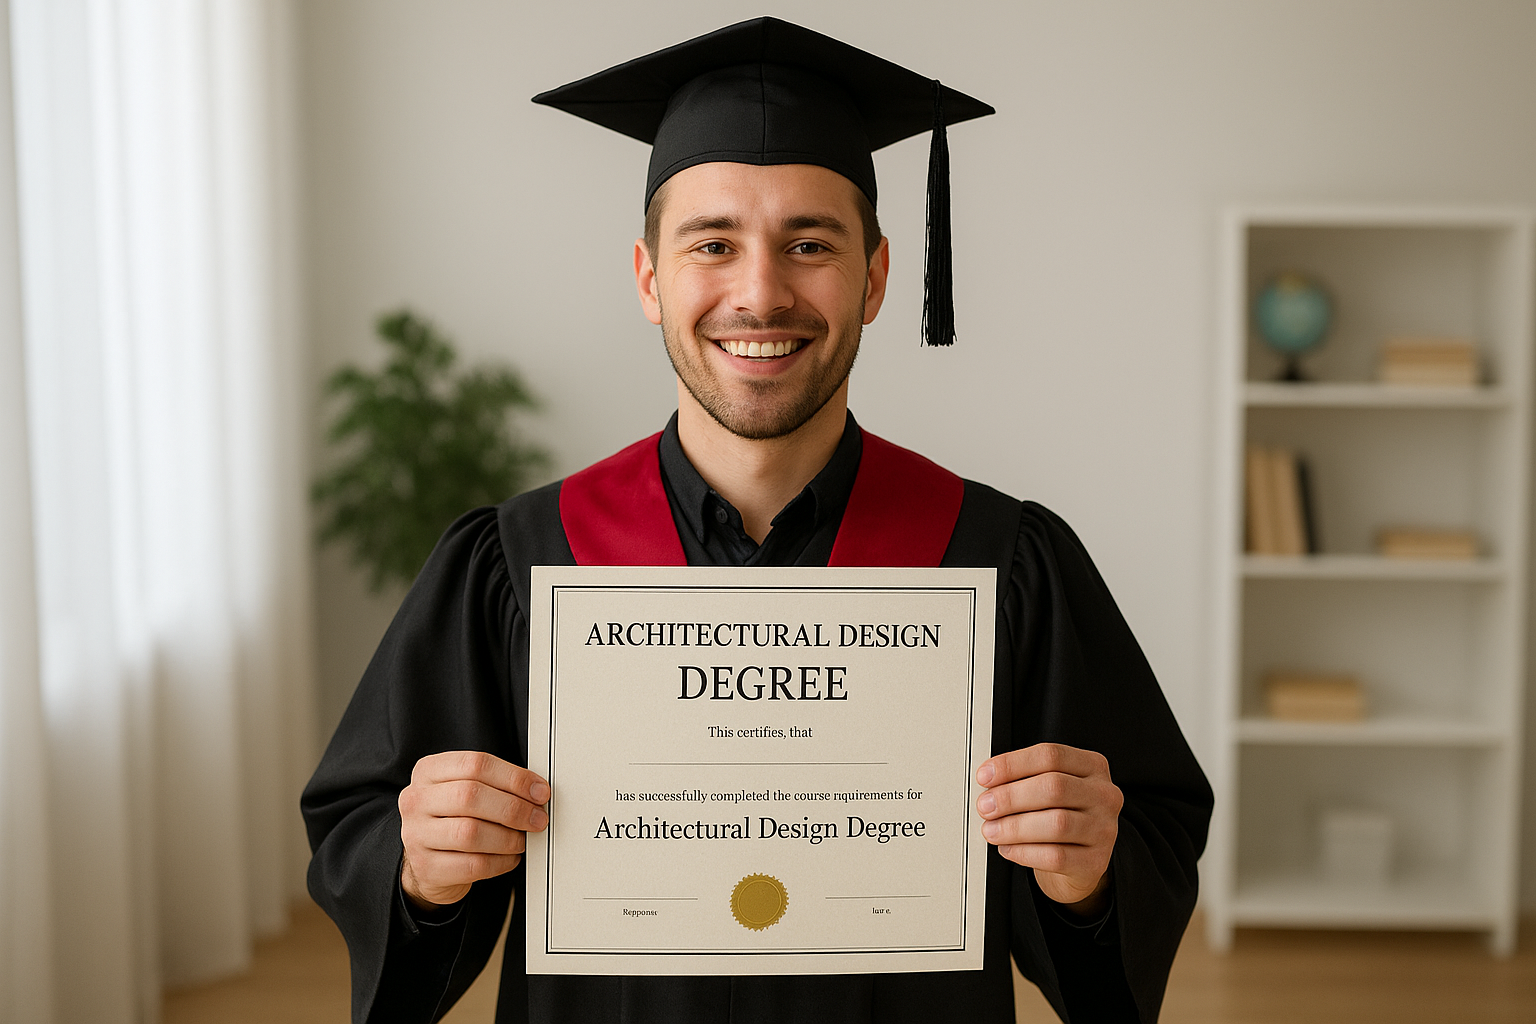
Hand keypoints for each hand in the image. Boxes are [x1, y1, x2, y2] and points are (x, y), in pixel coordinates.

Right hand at [398, 750, 549, 908]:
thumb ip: (494, 784)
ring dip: (508, 837)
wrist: (427, 861)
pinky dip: (501, 861)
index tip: (539, 791)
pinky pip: (473, 865)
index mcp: (428, 771)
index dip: (514, 778)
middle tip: (537, 818)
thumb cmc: (452, 818)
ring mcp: (417, 835)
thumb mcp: (463, 789)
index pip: (475, 764)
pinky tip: (510, 857)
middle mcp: (416, 800)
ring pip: (471, 833)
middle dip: (513, 808)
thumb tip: (536, 791)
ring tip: (522, 839)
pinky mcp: (427, 868)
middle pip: (471, 796)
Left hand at [975, 743, 1121, 914]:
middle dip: (1011, 797)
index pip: (1050, 756)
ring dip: (1015, 827)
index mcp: (1092, 766)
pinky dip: (1024, 852)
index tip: (984, 776)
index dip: (1012, 764)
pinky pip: (1056, 856)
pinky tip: (1008, 848)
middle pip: (1054, 787)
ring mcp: (1104, 829)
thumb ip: (1025, 779)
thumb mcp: (1050, 788)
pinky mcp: (1096, 861)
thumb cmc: (1060, 814)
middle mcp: (1104, 795)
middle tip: (985, 806)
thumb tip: (988, 784)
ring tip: (992, 830)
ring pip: (1056, 823)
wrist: (1080, 859)